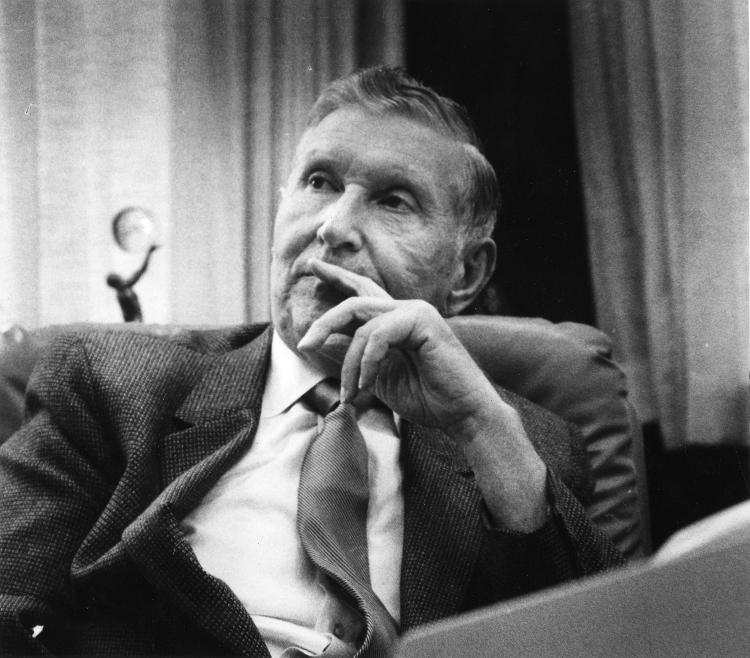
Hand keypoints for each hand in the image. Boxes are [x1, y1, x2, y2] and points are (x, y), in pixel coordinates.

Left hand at [298, 258, 548, 529]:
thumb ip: (352, 358)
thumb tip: (322, 342)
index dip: (336, 277)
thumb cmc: (427, 399)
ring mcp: (416, 312)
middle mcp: (406, 310)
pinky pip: (378, 335)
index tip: (310, 266)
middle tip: (304, 346)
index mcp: (396, 322)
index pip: (362, 292)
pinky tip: (367, 384)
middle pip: (353, 303)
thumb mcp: (377, 379)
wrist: (463, 415)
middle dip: (323, 323)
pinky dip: (366, 362)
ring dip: (348, 362)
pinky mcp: (423, 321)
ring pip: (362, 323)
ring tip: (349, 392)